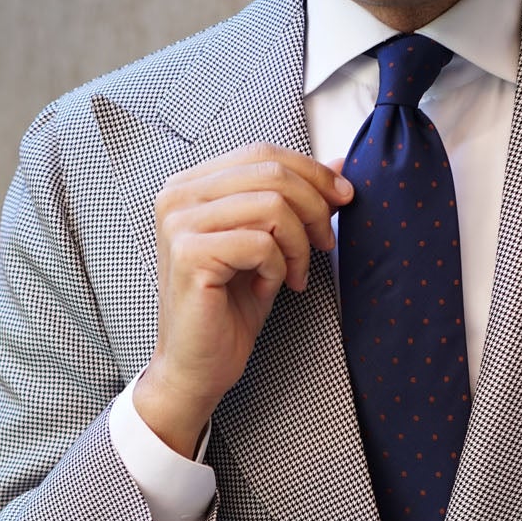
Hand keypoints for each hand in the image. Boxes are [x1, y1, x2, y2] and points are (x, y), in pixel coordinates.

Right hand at [134, 145, 353, 455]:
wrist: (198, 367)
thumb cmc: (230, 310)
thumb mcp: (270, 246)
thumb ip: (295, 201)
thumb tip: (338, 163)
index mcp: (191, 186)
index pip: (261, 153)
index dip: (310, 172)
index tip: (344, 198)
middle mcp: (178, 196)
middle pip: (270, 173)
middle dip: (314, 208)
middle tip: (325, 244)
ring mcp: (179, 223)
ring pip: (272, 206)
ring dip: (298, 244)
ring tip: (295, 275)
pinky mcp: (190, 254)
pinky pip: (261, 243)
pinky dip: (278, 268)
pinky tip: (269, 289)